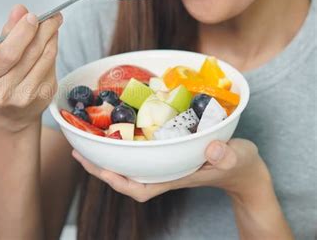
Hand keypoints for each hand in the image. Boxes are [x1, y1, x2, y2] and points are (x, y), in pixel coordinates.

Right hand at [0, 4, 61, 132]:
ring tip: (53, 24)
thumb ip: (7, 33)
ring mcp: (26, 96)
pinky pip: (52, 66)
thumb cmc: (0, 79)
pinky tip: (51, 42)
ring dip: (52, 37)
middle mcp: (4, 91)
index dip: (23, 32)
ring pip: (45, 58)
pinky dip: (53, 50)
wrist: (11, 113)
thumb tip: (19, 10)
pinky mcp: (44, 96)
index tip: (32, 17)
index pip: (8, 53)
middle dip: (43, 30)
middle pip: (30, 53)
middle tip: (52, 16)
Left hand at [72, 138, 270, 202]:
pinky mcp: (167, 155)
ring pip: (129, 166)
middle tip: (78, 150)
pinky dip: (124, 147)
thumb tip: (212, 149)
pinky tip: (116, 134)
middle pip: (125, 178)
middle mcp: (165, 173)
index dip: (117, 181)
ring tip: (87, 142)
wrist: (243, 170)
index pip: (140, 188)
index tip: (100, 169)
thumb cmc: (240, 166)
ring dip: (107, 157)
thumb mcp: (238, 158)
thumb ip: (226, 156)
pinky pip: (139, 155)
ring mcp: (165, 165)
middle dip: (100, 168)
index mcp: (175, 178)